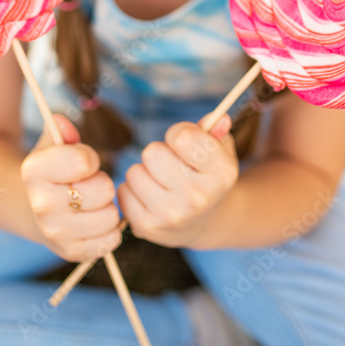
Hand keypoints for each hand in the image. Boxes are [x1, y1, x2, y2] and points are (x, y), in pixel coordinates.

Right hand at [20, 114, 121, 262]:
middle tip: (88, 185)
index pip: (84, 161)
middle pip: (103, 190)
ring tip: (92, 204)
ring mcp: (54, 232)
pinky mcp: (70, 252)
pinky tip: (94, 223)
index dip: (90, 159)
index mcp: (34, 171)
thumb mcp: (51, 146)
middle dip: (102, 183)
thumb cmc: (52, 172)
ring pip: (110, 216)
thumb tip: (62, 123)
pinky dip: (110, 230)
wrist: (34, 209)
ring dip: (107, 207)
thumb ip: (59, 130)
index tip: (83, 163)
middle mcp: (41, 204)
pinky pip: (111, 240)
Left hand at [117, 113, 237, 248]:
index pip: (183, 137)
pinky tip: (151, 196)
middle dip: (159, 153)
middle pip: (152, 152)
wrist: (204, 223)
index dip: (179, 133)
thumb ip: (214, 129)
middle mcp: (198, 198)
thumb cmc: (208, 176)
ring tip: (161, 181)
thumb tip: (219, 118)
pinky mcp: (147, 227)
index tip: (185, 142)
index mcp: (221, 174)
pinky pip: (123, 191)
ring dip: (145, 171)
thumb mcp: (218, 150)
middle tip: (171, 165)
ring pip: (134, 172)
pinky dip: (133, 190)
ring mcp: (171, 215)